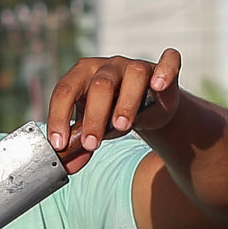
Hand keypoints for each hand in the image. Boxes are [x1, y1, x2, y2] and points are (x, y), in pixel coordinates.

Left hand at [43, 49, 182, 173]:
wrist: (146, 107)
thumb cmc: (112, 114)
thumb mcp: (95, 129)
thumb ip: (82, 147)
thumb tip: (68, 167)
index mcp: (83, 75)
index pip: (65, 90)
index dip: (59, 116)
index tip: (59, 143)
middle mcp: (108, 66)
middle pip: (100, 85)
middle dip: (94, 116)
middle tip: (91, 144)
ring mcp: (135, 65)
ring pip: (133, 74)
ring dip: (127, 102)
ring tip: (121, 126)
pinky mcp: (161, 69)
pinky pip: (168, 61)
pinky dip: (165, 71)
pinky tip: (158, 86)